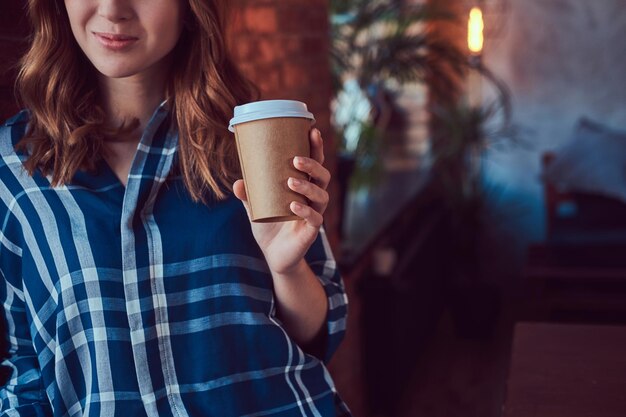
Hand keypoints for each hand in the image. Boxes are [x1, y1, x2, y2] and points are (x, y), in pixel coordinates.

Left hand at [233, 128, 330, 275]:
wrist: (273, 255)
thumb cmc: (269, 225)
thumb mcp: (255, 207)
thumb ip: (248, 194)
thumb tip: (237, 182)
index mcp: (304, 186)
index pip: (315, 163)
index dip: (316, 147)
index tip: (312, 129)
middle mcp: (313, 198)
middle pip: (323, 176)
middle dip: (313, 164)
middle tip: (296, 159)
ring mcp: (314, 214)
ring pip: (321, 196)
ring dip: (308, 186)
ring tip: (290, 181)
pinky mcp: (311, 232)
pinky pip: (315, 219)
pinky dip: (305, 211)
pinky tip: (294, 206)